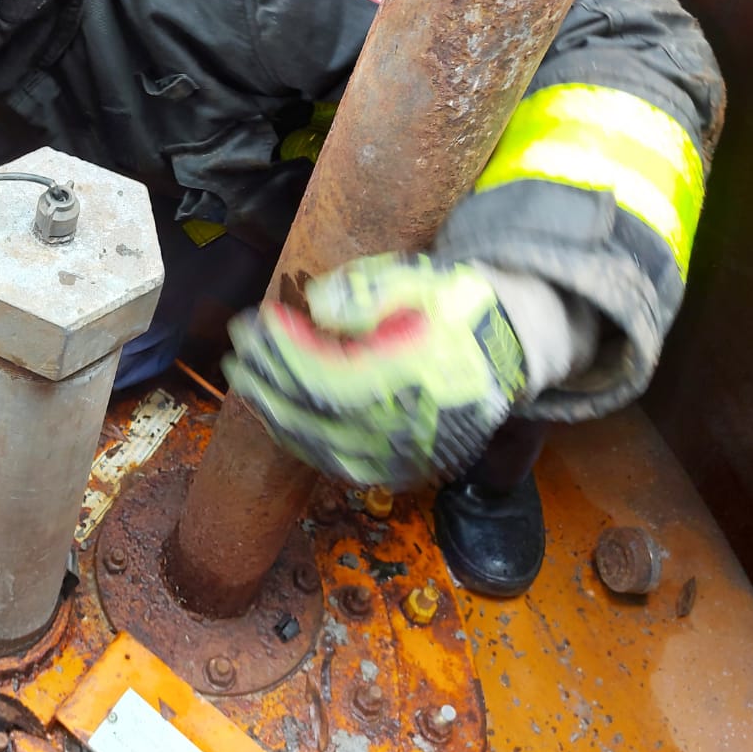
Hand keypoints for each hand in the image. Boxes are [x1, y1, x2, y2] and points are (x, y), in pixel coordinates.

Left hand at [223, 254, 525, 488]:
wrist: (515, 349)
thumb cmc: (460, 308)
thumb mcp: (421, 280)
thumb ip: (368, 291)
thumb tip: (317, 306)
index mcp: (411, 382)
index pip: (323, 374)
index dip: (283, 349)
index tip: (256, 319)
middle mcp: (406, 429)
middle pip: (312, 413)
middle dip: (266, 379)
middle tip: (236, 350)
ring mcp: (404, 458)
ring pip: (318, 445)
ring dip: (274, 410)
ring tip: (245, 379)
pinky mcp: (402, 471)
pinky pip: (336, 462)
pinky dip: (299, 438)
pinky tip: (278, 412)